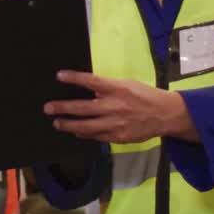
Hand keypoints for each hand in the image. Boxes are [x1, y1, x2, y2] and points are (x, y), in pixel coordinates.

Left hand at [46, 71, 196, 142]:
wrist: (165, 115)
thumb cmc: (145, 95)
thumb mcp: (127, 84)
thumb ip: (108, 88)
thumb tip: (89, 90)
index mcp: (117, 89)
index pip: (91, 81)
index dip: (74, 78)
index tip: (59, 76)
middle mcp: (114, 106)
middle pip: (83, 107)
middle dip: (63, 108)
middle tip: (48, 108)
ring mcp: (116, 124)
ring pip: (87, 126)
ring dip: (69, 125)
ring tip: (57, 123)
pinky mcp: (118, 137)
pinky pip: (97, 136)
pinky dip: (85, 134)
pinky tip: (76, 132)